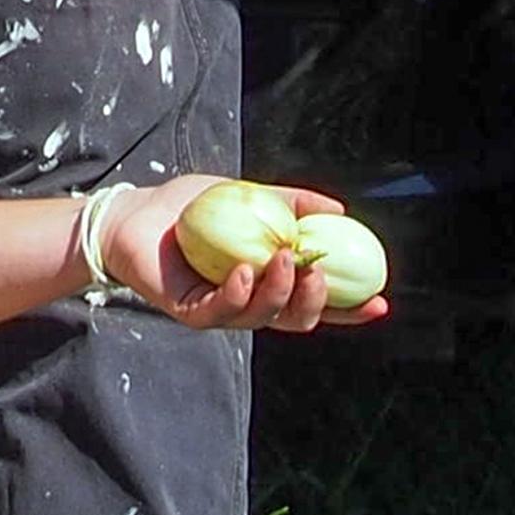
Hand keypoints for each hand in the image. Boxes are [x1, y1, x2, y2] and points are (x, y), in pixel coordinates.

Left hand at [100, 174, 385, 333]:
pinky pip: (219, 311)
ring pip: (260, 317)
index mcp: (268, 282)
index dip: (348, 311)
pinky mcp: (189, 312)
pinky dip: (237, 293)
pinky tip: (246, 272)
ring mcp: (219, 311)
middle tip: (322, 274)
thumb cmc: (191, 207)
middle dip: (315, 304)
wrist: (135, 212)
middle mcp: (248, 303)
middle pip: (293, 319)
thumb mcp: (250, 195)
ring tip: (287, 260)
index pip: (315, 304)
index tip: (380, 304)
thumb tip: (340, 207)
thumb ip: (291, 203)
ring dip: (278, 292)